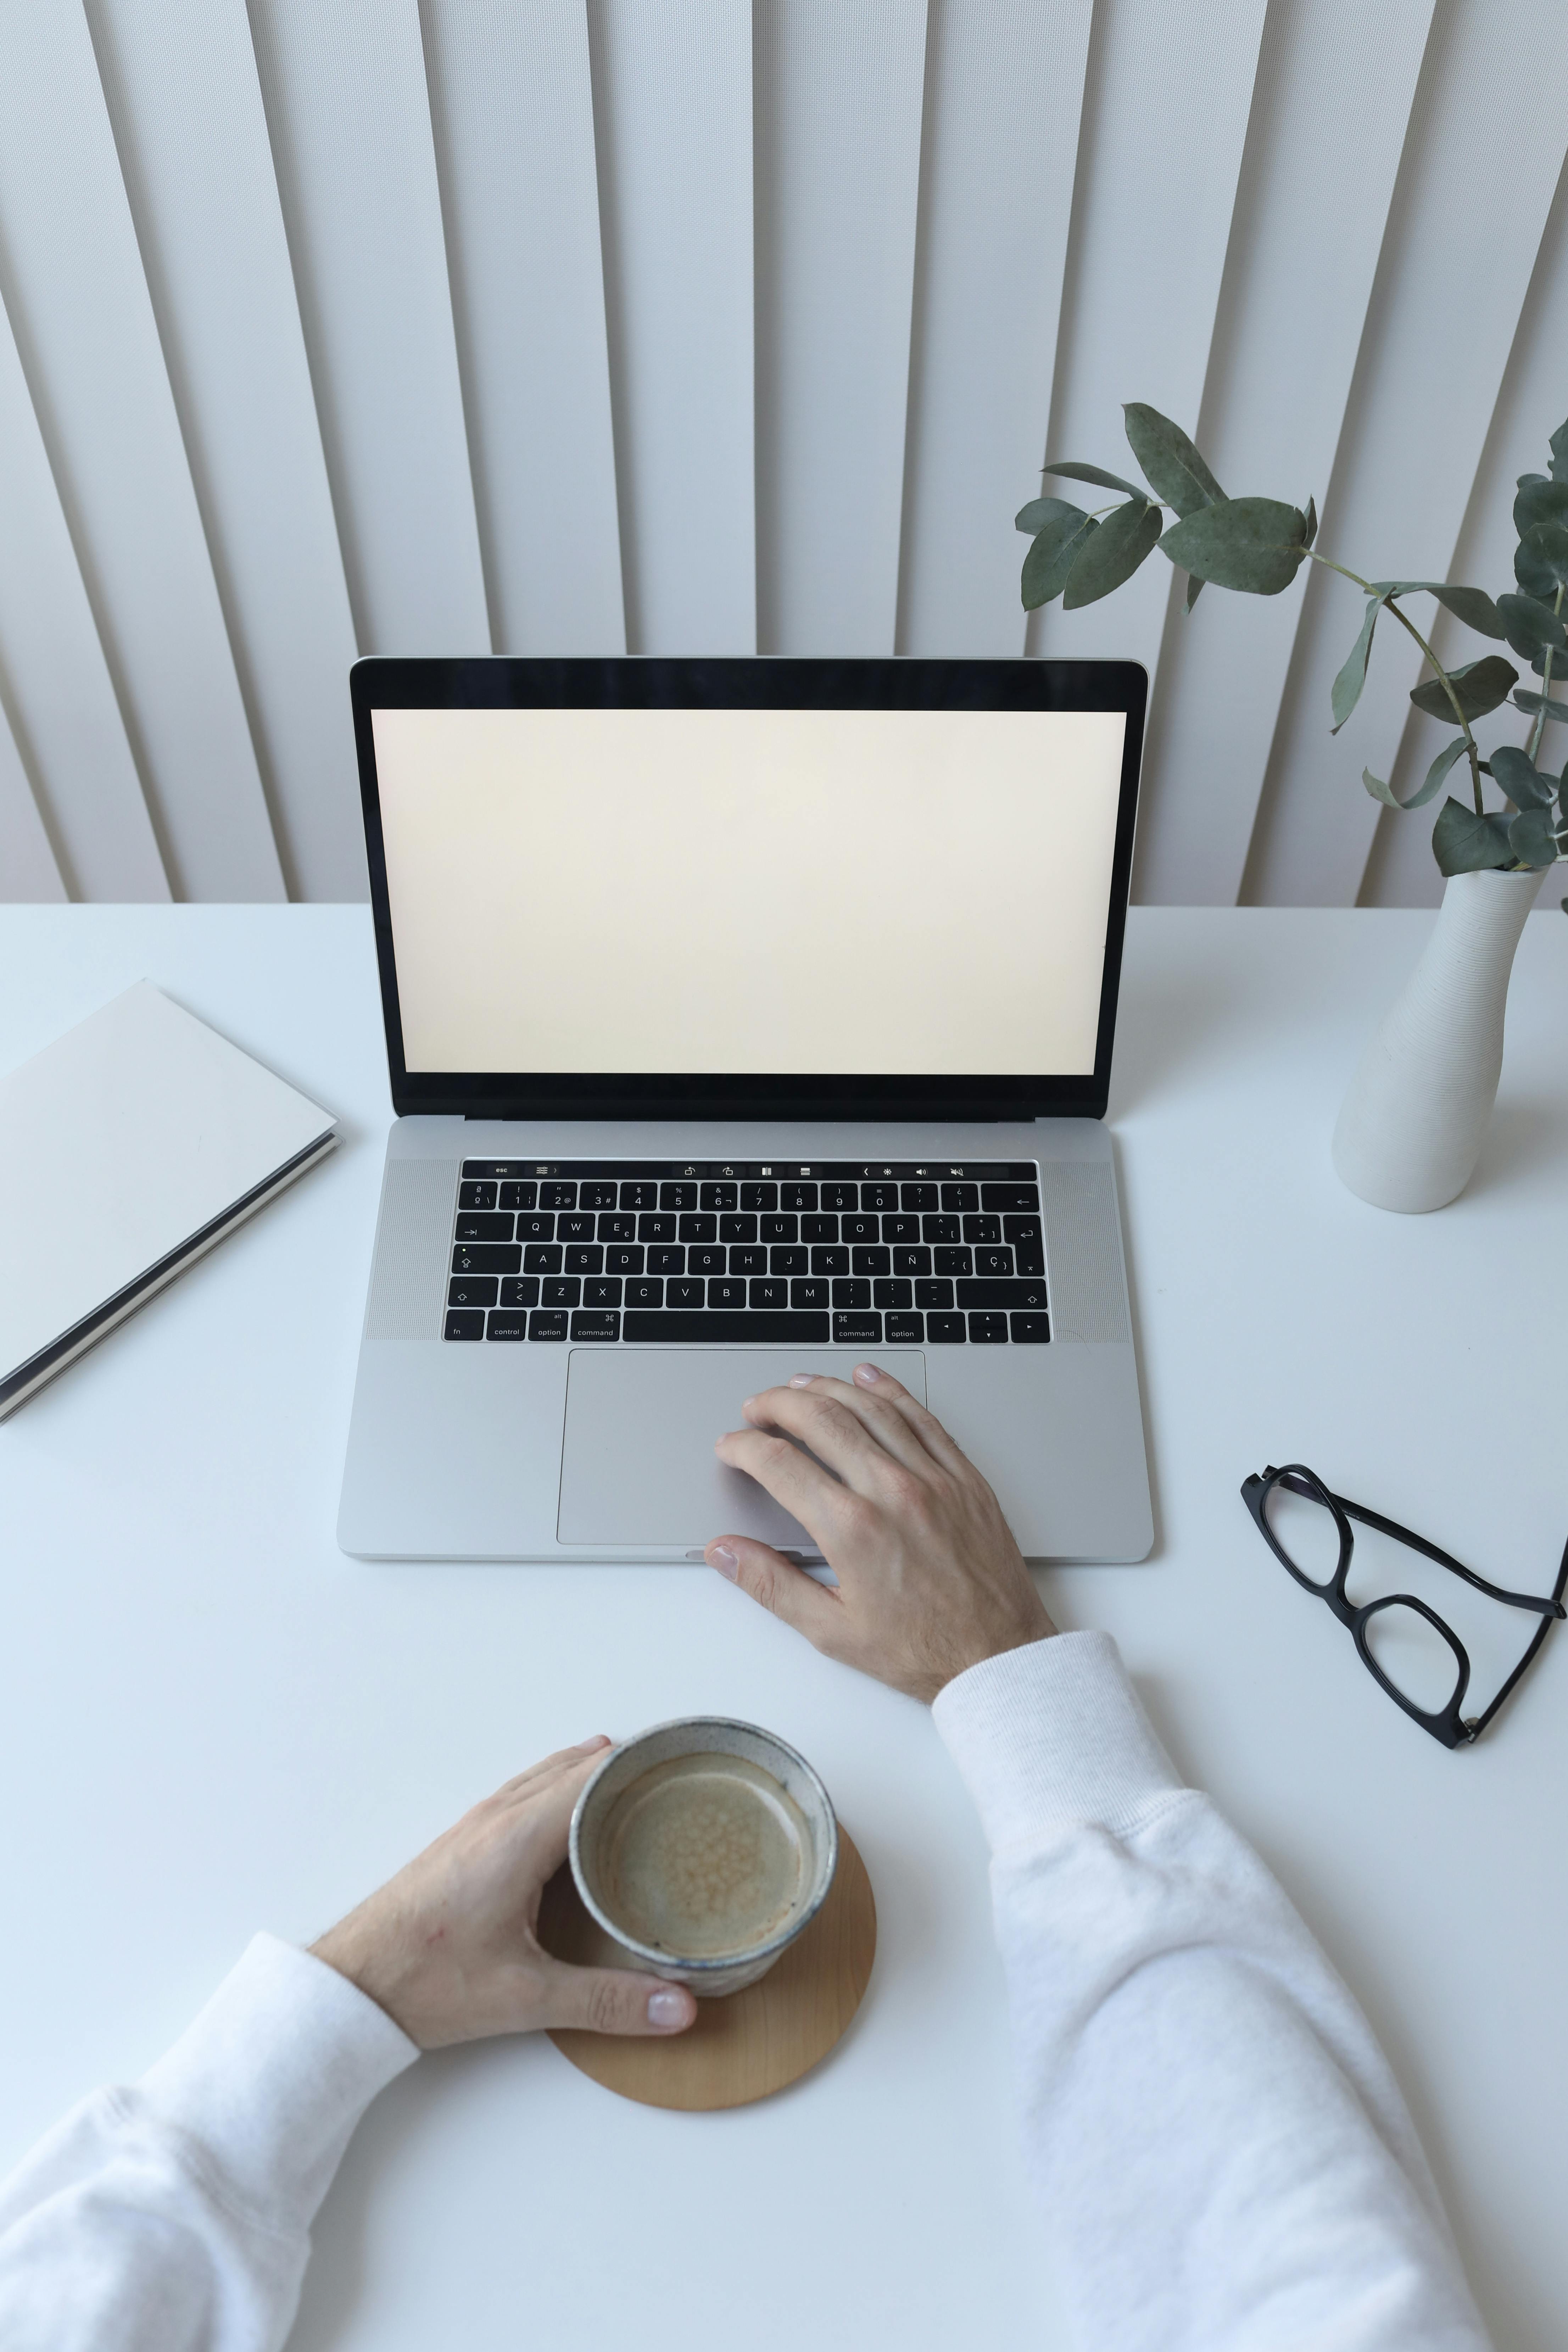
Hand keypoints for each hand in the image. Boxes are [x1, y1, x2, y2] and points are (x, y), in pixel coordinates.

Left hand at [311, 1740, 696, 2048]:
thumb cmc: (425, 1982)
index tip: (685, 1762)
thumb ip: (606, 2001)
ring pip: (545, 1776)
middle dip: (625, 1765)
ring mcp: (476, 1826)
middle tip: (677, 1777)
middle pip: (573, 1766)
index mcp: (517, 1837)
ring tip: (637, 1787)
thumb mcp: (525, 1997)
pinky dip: (560, 1789)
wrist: (350, 1986)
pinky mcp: (463, 1843)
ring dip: (590, 1773)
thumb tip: (676, 2005)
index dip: (641, 1763)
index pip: (593, 1775)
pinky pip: (524, 1794)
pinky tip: (574, 1818)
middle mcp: (497, 1818)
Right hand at [705, 1364, 1054, 1701]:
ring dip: (827, 1388)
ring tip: (799, 1386)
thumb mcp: (831, 1631)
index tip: (731, 1446)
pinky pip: (922, 1417)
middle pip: (822, 1419)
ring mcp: (933, 1478)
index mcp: (853, 1529)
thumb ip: (771, 1584)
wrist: (998, 1656)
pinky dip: (891, 1390)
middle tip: (757, 1408)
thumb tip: (725, 1551)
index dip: (743, 1447)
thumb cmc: (922, 1650)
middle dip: (778, 1404)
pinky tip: (869, 1377)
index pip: (780, 1464)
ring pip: (870, 1407)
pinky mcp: (965, 1477)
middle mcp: (892, 1491)